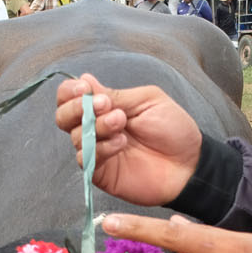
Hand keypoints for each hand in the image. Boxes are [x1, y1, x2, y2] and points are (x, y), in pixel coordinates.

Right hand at [54, 74, 200, 204]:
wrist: (189, 164)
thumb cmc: (173, 129)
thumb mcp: (146, 101)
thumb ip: (115, 94)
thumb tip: (84, 79)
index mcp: (105, 107)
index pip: (70, 97)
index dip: (70, 92)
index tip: (85, 89)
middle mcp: (95, 128)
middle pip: (62, 117)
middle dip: (76, 108)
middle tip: (104, 105)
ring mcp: (97, 151)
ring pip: (75, 137)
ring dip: (97, 125)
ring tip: (122, 122)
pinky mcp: (101, 173)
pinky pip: (86, 159)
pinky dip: (101, 148)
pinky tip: (121, 143)